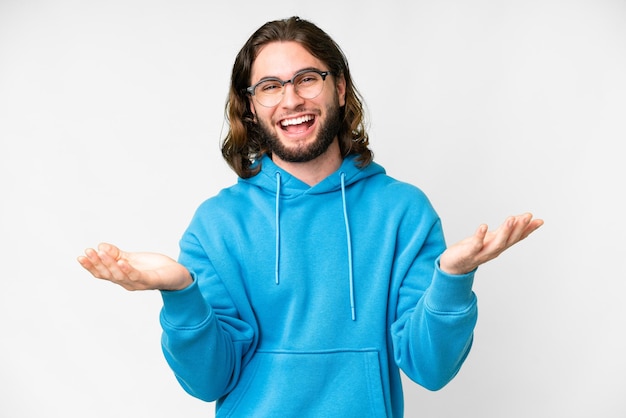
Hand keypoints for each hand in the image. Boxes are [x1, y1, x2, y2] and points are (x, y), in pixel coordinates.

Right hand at [77, 243, 192, 290]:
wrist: (176, 275)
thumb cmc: (154, 268)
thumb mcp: (133, 258)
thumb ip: (117, 254)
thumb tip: (101, 246)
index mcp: (121, 277)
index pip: (102, 273)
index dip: (91, 265)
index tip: (82, 255)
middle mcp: (127, 283)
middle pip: (107, 274)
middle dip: (96, 263)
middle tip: (88, 252)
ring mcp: (138, 283)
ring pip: (119, 275)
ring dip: (109, 264)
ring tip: (101, 253)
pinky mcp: (150, 281)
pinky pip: (137, 276)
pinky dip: (128, 269)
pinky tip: (122, 261)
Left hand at [439, 213, 543, 275]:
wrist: (454, 265)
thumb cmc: (474, 249)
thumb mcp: (491, 238)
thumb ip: (505, 230)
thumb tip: (520, 218)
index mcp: (500, 246)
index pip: (517, 238)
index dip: (528, 230)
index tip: (539, 221)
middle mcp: (493, 251)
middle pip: (509, 240)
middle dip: (519, 228)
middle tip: (527, 216)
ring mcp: (482, 253)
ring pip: (497, 243)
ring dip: (505, 231)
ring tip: (511, 218)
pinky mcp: (468, 253)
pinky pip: (475, 245)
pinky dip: (480, 236)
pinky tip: (483, 226)